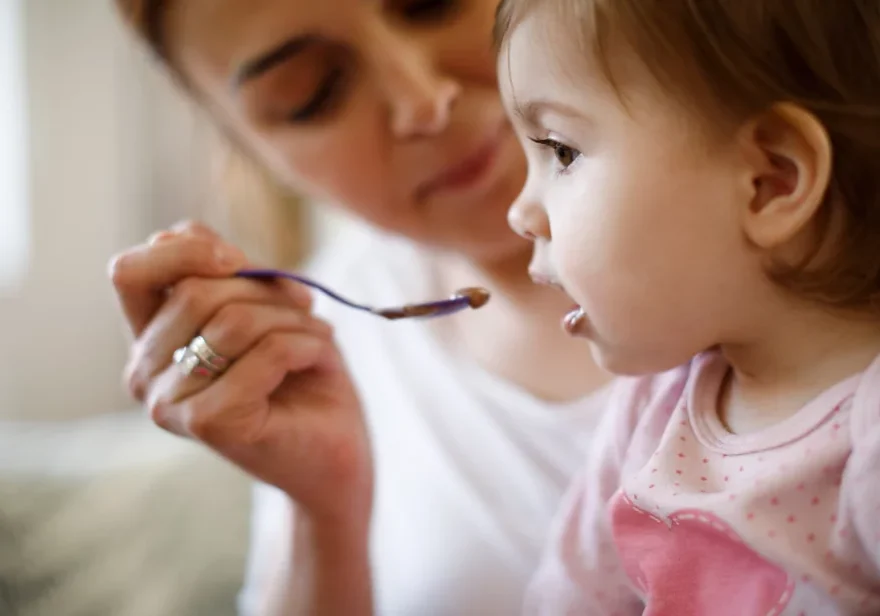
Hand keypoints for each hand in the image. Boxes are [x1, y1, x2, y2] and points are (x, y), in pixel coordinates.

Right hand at [109, 221, 372, 523]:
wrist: (335, 451)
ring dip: (293, 319)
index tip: (238, 260)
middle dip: (266, 290)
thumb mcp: (265, 307)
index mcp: (150, 340)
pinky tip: (319, 359)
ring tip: (317, 337)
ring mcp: (171, 404)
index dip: (183, 250)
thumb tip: (212, 246)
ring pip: (234, 320)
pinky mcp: (210, 424)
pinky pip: (267, 352)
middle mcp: (145, 374)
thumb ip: (229, 274)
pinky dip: (307, 345)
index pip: (130, 272)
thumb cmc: (301, 376)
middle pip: (195, 291)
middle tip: (305, 309)